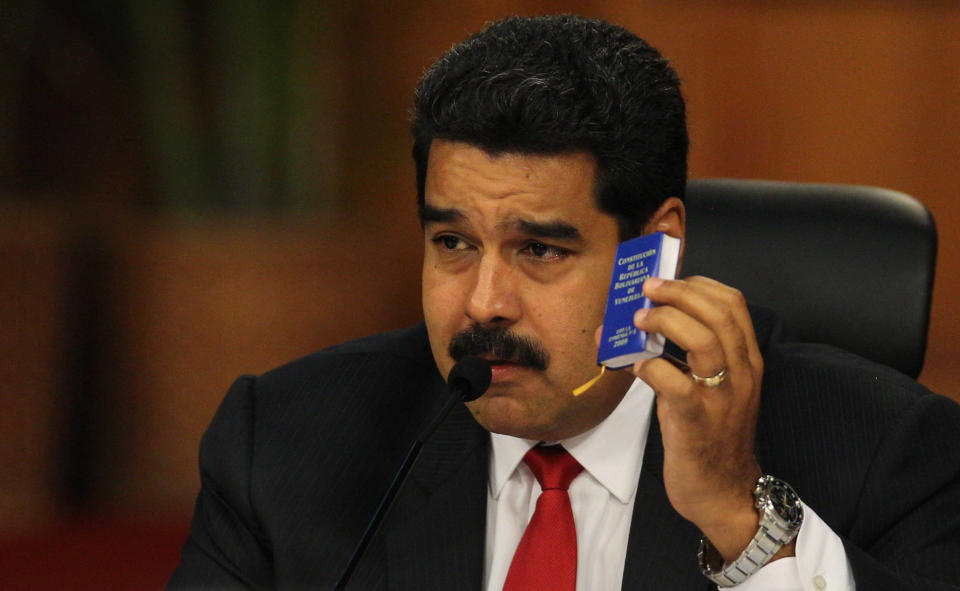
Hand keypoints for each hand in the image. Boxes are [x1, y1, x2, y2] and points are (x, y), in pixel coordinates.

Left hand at [628, 276, 786, 561]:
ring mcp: (721, 397)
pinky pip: (675, 383)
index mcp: (746, 359)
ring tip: (638, 321)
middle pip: (718, 313)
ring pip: (704, 340)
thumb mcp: (708, 386)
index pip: (733, 303)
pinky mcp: (697, 421)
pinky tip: (635, 367)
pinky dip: (650, 367)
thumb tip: (640, 323)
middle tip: (646, 290)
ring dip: (665, 321)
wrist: (723, 491)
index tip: (666, 280)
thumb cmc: (709, 434)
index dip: (697, 283)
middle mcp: (741, 373)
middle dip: (678, 292)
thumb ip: (685, 354)